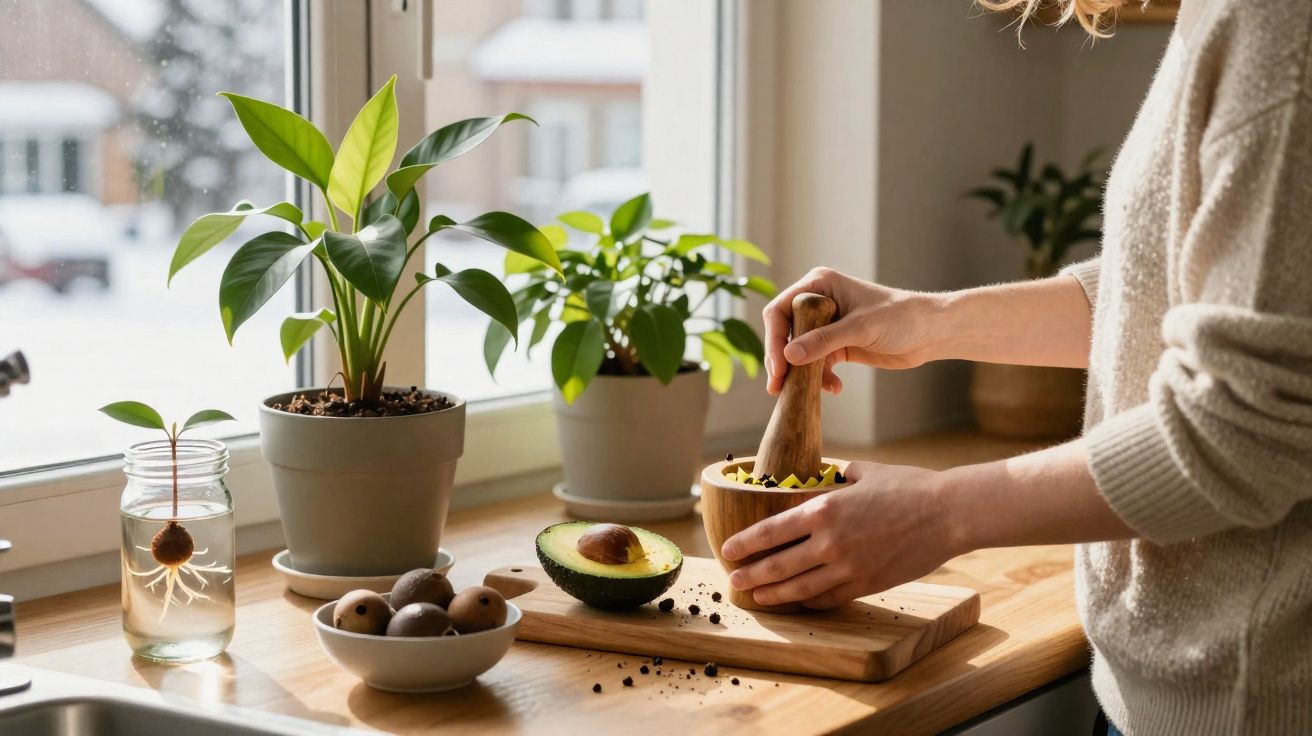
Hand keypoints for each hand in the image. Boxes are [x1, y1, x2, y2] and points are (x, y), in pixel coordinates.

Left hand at [719, 461, 958, 608]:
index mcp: (824, 509)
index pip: (770, 531)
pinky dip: (809, 601)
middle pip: (777, 565)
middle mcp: (830, 541)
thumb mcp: (863, 472)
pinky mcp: (867, 584)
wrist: (948, 513)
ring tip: (756, 597)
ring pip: (800, 588)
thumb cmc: (908, 487)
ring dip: (774, 594)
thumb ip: (834, 477)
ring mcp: (848, 567)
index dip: (745, 543)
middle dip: (750, 574)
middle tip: (732, 580)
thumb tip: (820, 476)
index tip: (727, 549)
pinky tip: (798, 602)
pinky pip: (829, 598)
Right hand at [763, 267, 941, 394]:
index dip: (774, 339)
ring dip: (803, 374)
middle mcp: (819, 302)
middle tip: (779, 387)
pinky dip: (820, 378)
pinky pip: (816, 363)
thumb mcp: (860, 328)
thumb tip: (788, 357)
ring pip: (799, 352)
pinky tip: (835, 387)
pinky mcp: (837, 345)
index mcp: (819, 285)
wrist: (932, 332)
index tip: (778, 367)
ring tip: (808, 392)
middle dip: (783, 361)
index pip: (781, 311)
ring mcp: (827, 325)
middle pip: (785, 333)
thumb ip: (824, 341)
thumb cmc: (901, 317)